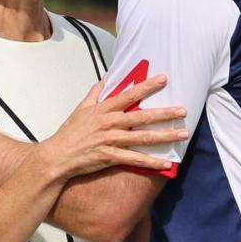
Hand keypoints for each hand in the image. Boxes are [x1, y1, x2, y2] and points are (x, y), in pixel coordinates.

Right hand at [40, 75, 187, 179]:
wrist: (57, 156)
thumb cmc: (70, 132)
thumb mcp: (81, 108)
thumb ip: (95, 92)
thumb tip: (106, 77)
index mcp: (104, 109)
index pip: (129, 94)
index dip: (147, 86)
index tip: (164, 78)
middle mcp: (110, 123)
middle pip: (142, 116)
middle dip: (165, 113)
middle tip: (183, 110)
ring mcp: (111, 140)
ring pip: (143, 137)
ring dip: (165, 136)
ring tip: (183, 134)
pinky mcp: (110, 157)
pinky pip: (135, 159)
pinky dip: (151, 162)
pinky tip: (166, 164)